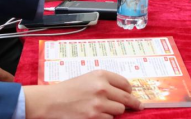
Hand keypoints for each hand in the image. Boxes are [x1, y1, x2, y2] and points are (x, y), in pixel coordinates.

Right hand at [23, 70, 142, 118]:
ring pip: (119, 110)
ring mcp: (99, 104)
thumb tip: (125, 91)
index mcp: (101, 75)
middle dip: (133, 103)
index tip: (131, 93)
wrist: (52, 101)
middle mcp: (102, 88)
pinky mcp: (94, 118)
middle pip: (127, 98)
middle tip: (138, 106)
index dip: (129, 89)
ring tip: (103, 108)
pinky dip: (105, 118)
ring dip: (114, 111)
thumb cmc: (69, 89)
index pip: (125, 83)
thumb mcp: (88, 78)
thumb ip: (105, 82)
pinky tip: (96, 114)